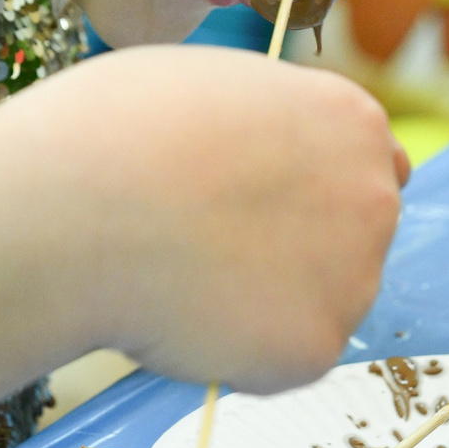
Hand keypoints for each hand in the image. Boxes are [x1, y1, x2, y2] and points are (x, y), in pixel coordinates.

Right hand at [0, 45, 403, 393]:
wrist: (75, 208)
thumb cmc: (117, 129)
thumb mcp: (213, 85)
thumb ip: (266, 122)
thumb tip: (262, 149)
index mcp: (352, 120)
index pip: (369, 166)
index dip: (312, 192)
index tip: (266, 209)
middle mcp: (373, 197)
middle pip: (351, 241)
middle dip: (294, 251)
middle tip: (210, 250)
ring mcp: (353, 278)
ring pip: (313, 306)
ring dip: (262, 304)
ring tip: (179, 279)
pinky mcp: (314, 350)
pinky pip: (276, 362)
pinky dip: (234, 355)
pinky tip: (178, 319)